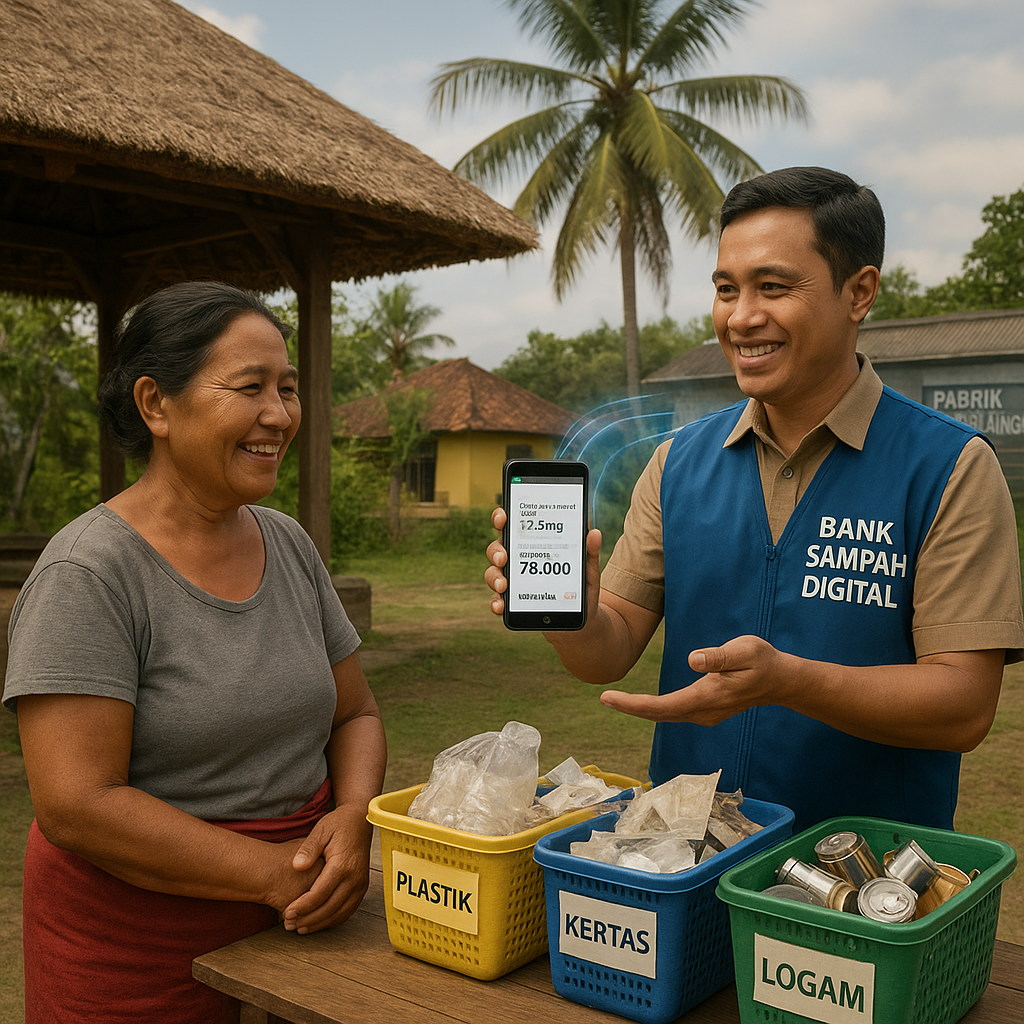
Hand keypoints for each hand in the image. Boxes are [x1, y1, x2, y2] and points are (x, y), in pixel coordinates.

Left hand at [280, 804, 372, 934]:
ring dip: (320, 923)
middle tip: (290, 925)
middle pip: (330, 907)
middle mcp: (354, 877)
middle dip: (308, 919)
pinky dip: (333, 919)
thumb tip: (297, 866)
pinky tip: (319, 922)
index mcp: (342, 864)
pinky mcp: (362, 886)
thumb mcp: (320, 830)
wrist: (360, 820)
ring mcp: (360, 883)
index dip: (302, 906)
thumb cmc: (338, 824)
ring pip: (340, 912)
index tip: (287, 913)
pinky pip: (348, 910)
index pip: (320, 893)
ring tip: (301, 928)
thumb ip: (308, 849)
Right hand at [484, 507, 602, 622]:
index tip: (503, 517)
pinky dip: (496, 602)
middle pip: (497, 548)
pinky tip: (500, 606)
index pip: (513, 526)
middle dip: (496, 551)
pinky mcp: (513, 602)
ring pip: (493, 572)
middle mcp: (519, 559)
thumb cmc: (581, 586)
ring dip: (494, 577)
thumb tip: (595, 533)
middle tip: (504, 558)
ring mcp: (514, 581)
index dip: (502, 518)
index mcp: (534, 544)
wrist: (581, 619)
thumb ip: (589, 552)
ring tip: (504, 585)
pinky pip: (498, 600)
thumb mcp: (588, 569)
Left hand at [599, 635, 787, 723]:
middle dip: (631, 707)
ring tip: (614, 700)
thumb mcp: (745, 650)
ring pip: (666, 715)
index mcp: (709, 696)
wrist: (780, 680)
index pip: (664, 706)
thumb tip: (693, 660)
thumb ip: (719, 656)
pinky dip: (654, 708)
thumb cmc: (763, 661)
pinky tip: (641, 702)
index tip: (610, 698)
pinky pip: (674, 712)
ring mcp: (705, 713)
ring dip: (640, 708)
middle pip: (659, 714)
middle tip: (604, 698)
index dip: (635, 703)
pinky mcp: (706, 710)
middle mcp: (704, 711)